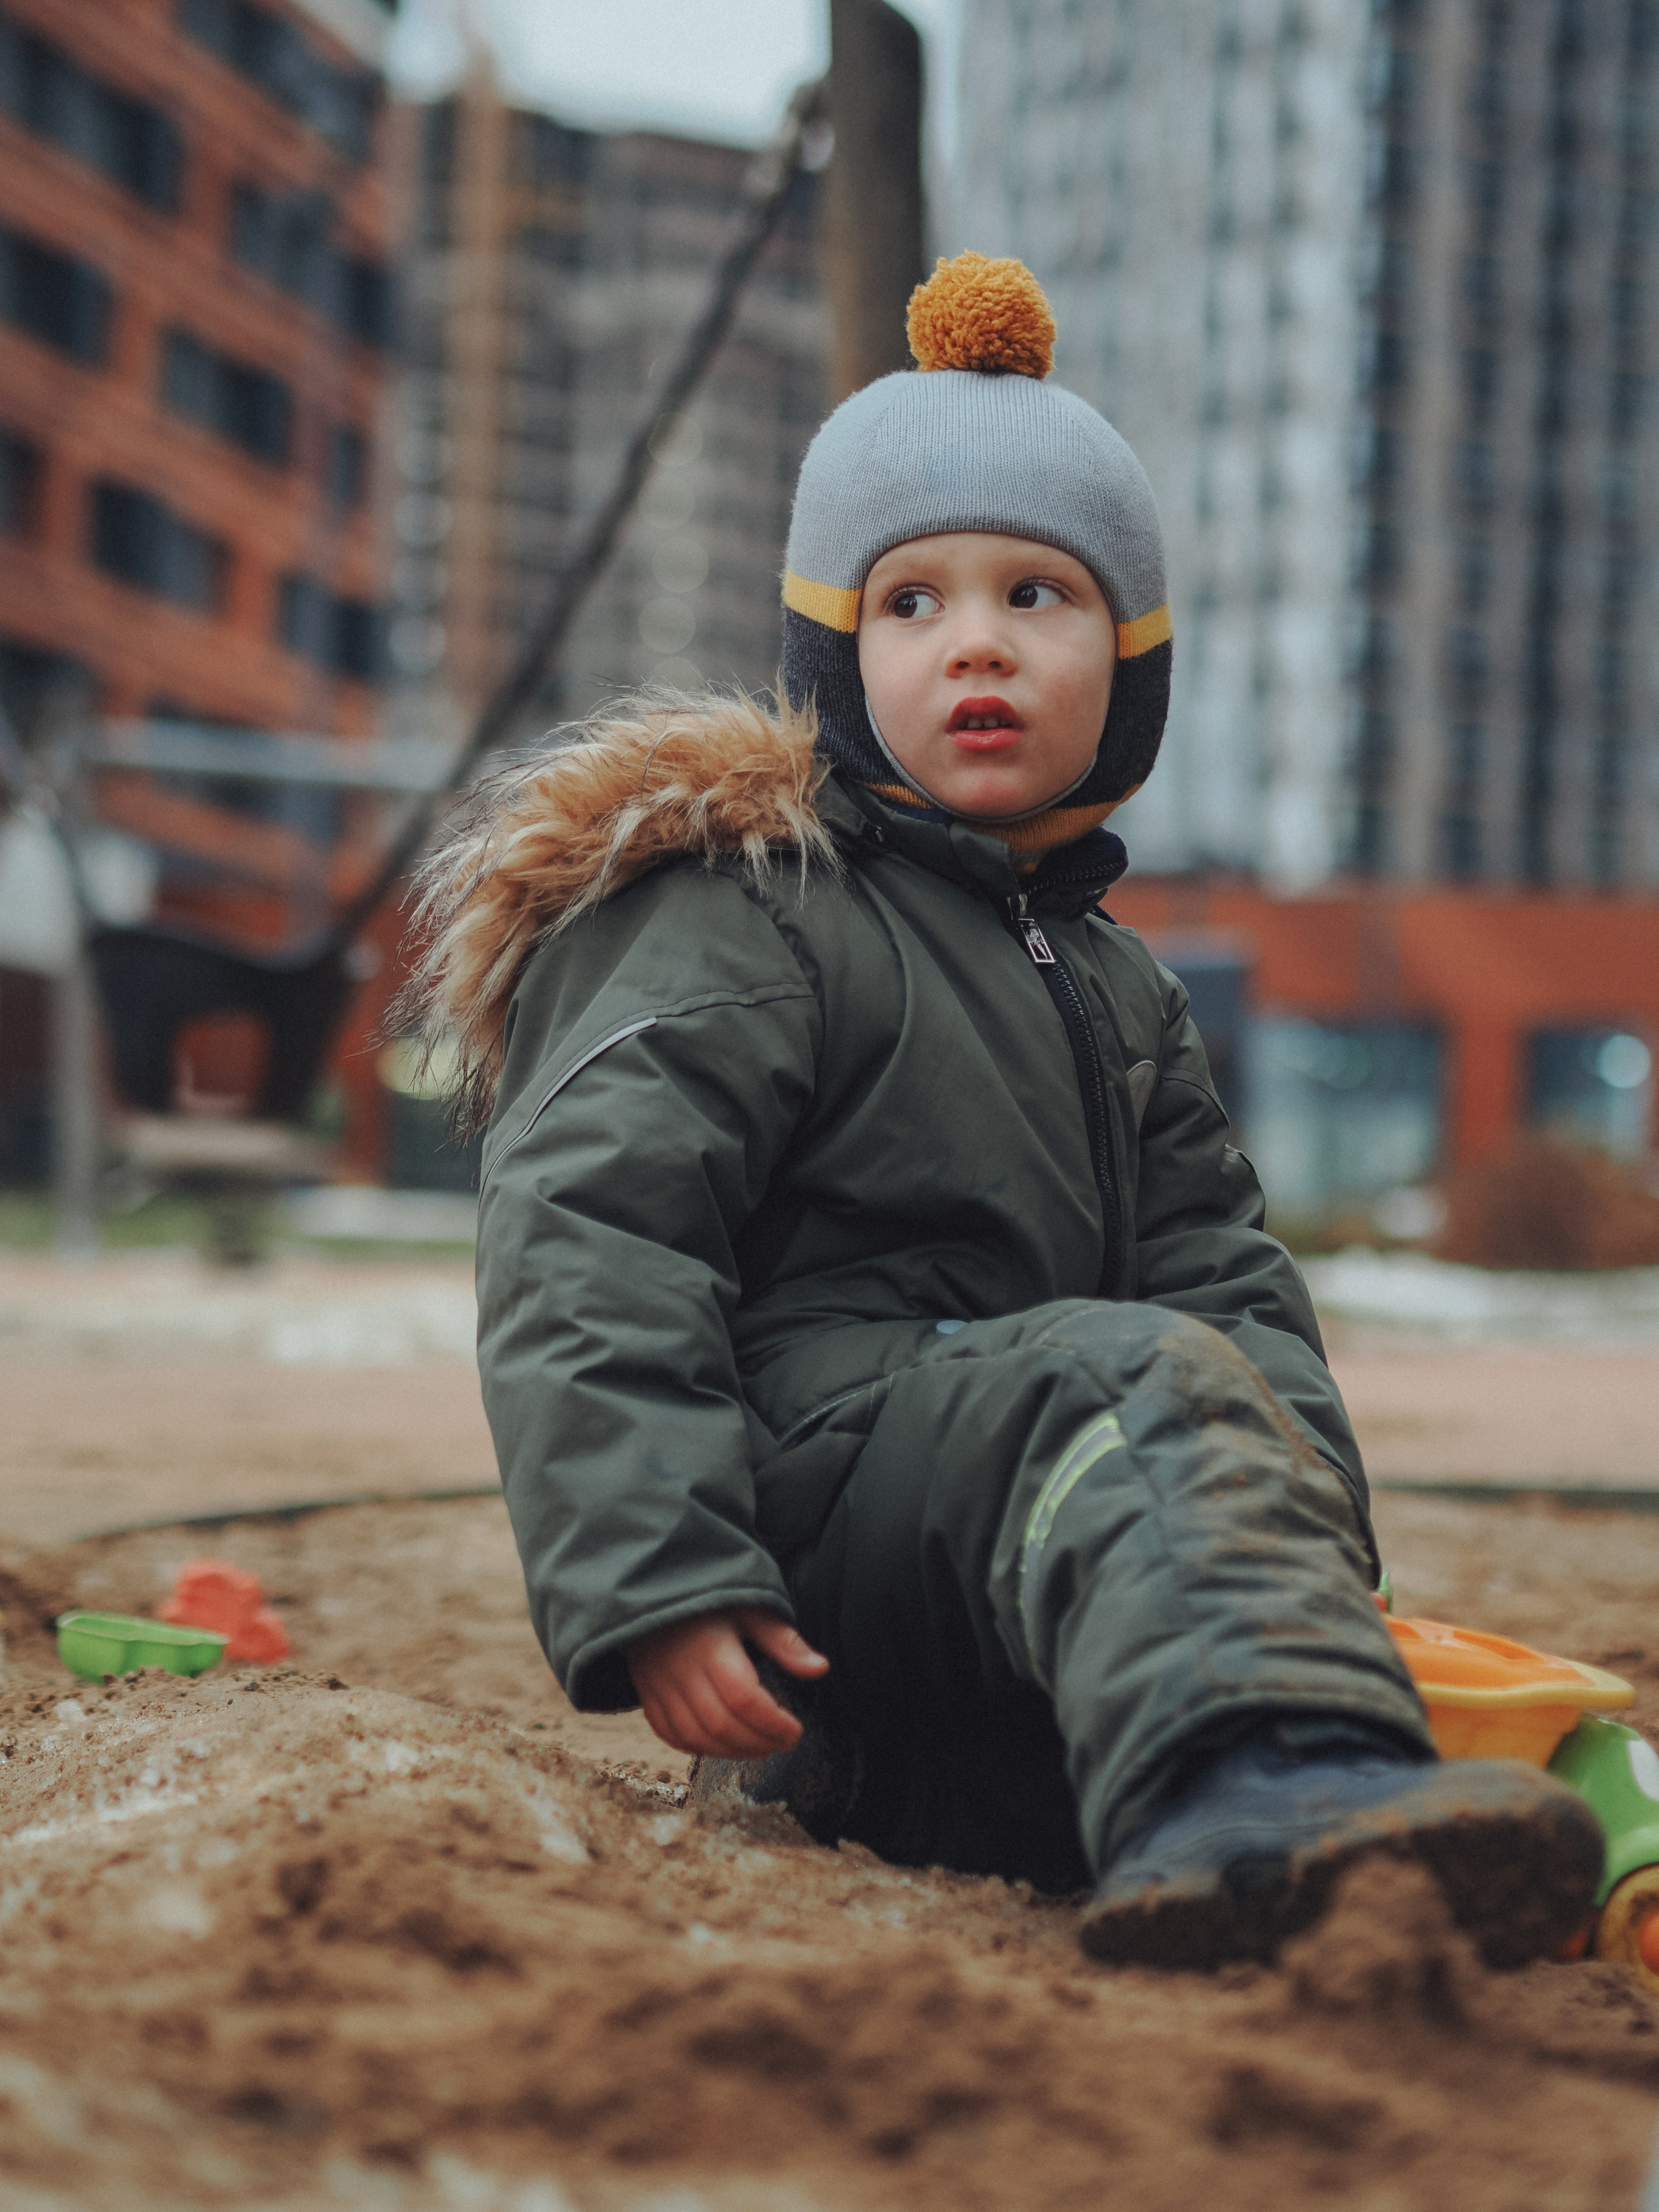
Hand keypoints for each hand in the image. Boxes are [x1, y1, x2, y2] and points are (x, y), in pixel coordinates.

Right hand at [627, 1606, 829, 1759]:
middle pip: (721, 1724)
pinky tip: (722, 1745)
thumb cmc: (711, 1598)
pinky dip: (697, 1747)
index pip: (744, 1699)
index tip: (796, 1731)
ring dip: (731, 1751)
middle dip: (758, 1742)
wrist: (654, 1587)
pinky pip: (669, 1733)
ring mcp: (659, 1685)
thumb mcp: (752, 1609)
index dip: (773, 1724)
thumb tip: (821, 1668)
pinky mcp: (648, 1693)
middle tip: (783, 1743)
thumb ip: (784, 1642)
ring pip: (695, 1736)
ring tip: (760, 1748)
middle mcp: (681, 1670)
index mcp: (711, 1647)